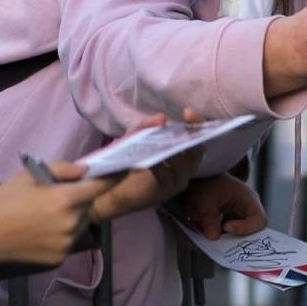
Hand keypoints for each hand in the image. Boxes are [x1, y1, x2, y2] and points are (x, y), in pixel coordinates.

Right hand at [0, 164, 115, 279]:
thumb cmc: (3, 202)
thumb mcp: (29, 176)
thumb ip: (63, 169)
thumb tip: (88, 169)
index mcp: (65, 199)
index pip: (102, 186)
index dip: (115, 177)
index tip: (126, 170)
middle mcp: (71, 223)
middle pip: (89, 205)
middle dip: (81, 198)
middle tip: (58, 196)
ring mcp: (66, 243)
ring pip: (81, 224)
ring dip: (73, 217)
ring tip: (45, 215)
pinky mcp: (58, 258)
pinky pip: (69, 240)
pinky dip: (62, 234)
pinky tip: (40, 230)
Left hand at [88, 112, 202, 225]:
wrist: (108, 193)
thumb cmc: (124, 164)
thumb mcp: (132, 140)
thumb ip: (144, 128)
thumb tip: (162, 118)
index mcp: (180, 153)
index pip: (197, 137)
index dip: (197, 124)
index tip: (188, 113)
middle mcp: (184, 167)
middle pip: (197, 150)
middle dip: (190, 137)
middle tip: (175, 127)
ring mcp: (177, 181)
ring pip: (184, 163)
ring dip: (171, 151)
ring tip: (160, 142)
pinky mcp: (165, 192)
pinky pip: (167, 175)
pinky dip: (159, 166)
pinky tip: (149, 160)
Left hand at [179, 173, 266, 239]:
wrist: (201, 179)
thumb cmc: (206, 184)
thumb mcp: (204, 199)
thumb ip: (209, 217)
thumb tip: (214, 238)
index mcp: (249, 199)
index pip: (258, 219)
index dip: (245, 228)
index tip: (226, 228)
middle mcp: (249, 209)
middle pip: (253, 230)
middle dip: (238, 238)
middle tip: (221, 242)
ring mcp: (241, 216)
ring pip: (242, 234)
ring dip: (229, 239)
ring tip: (213, 238)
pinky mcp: (231, 221)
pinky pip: (232, 234)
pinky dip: (223, 237)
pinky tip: (210, 235)